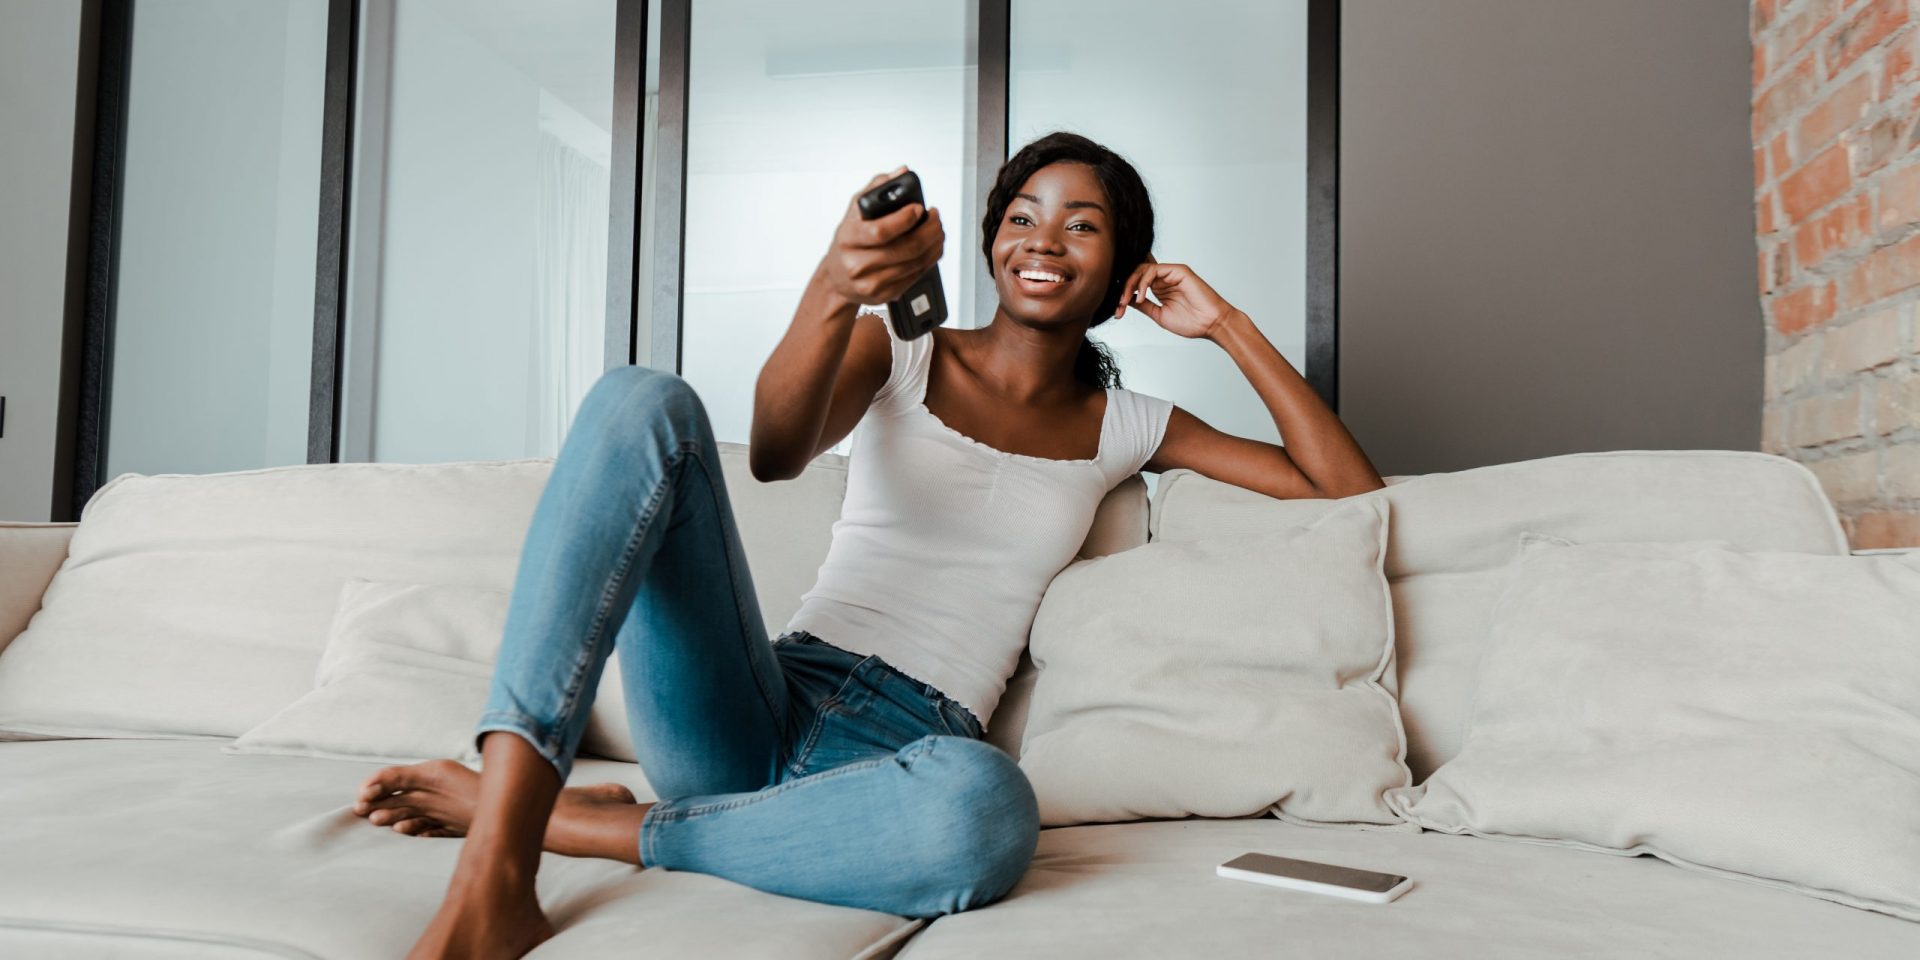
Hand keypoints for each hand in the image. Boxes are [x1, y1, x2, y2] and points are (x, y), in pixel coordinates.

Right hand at [817, 166, 944, 308]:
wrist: (837, 278)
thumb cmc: (848, 242)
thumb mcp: (854, 211)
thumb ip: (877, 189)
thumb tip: (902, 172)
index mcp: (848, 239)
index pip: (880, 231)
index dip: (905, 219)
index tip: (919, 209)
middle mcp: (857, 263)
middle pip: (905, 249)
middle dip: (929, 231)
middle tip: (936, 219)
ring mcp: (871, 283)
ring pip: (915, 263)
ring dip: (934, 245)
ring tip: (938, 231)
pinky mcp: (884, 295)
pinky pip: (915, 276)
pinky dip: (929, 260)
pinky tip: (932, 248)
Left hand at [1112, 256, 1239, 339]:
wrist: (1210, 324)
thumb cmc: (1191, 322)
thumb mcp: (1159, 315)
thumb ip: (1144, 305)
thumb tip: (1126, 300)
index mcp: (1160, 288)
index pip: (1136, 283)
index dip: (1124, 294)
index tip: (1118, 311)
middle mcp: (1164, 278)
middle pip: (1136, 274)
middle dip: (1124, 289)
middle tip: (1119, 305)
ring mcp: (1171, 273)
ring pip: (1142, 269)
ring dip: (1131, 285)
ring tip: (1127, 301)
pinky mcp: (1178, 270)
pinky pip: (1153, 269)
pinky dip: (1143, 282)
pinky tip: (1142, 296)